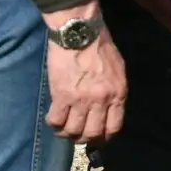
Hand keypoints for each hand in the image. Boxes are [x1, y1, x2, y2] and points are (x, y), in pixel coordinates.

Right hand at [43, 5, 125, 142]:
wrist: (79, 31)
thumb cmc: (100, 45)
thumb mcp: (117, 69)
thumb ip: (114, 90)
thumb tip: (108, 108)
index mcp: (118, 94)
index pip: (113, 127)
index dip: (103, 137)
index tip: (96, 137)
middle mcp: (101, 101)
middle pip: (92, 133)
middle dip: (84, 139)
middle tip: (77, 135)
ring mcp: (81, 99)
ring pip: (73, 130)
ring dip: (67, 134)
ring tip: (63, 129)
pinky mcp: (62, 94)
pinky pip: (57, 119)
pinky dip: (54, 123)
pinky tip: (53, 119)